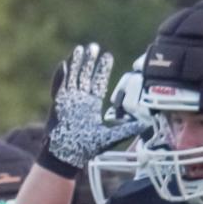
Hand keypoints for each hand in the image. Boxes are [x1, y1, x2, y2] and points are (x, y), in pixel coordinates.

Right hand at [41, 43, 139, 176]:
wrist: (66, 156)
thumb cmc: (85, 148)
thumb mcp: (109, 137)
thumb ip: (125, 129)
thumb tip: (144, 125)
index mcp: (91, 105)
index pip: (98, 83)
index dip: (102, 70)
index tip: (108, 56)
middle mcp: (79, 100)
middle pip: (84, 76)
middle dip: (89, 62)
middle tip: (94, 47)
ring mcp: (68, 102)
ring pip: (72, 78)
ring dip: (75, 64)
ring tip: (79, 49)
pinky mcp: (58, 105)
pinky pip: (59, 88)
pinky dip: (60, 77)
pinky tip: (64, 65)